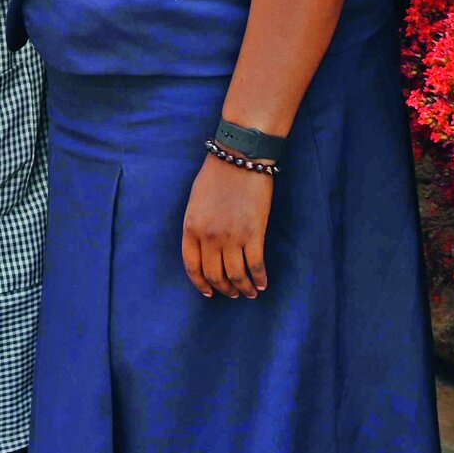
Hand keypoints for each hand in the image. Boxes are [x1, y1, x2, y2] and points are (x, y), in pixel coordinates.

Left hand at [181, 155, 274, 298]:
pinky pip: (256, 265)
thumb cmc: (216, 175)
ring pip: (236, 275)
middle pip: (215, 274)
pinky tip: (262, 283)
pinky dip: (259, 278)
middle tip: (231, 293)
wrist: (239, 159)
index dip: (201, 283)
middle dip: (223, 288)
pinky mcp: (254, 234)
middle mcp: (209, 237)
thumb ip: (197, 226)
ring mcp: (232, 237)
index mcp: (191, 227)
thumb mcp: (195, 202)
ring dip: (243, 288)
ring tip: (249, 293)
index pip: (192, 266)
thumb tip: (204, 247)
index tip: (208, 292)